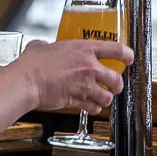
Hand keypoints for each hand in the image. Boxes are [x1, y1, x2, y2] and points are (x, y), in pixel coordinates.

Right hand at [13, 37, 132, 112]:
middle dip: (118, 85)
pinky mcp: (78, 101)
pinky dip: (94, 109)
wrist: (27, 82)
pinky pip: (93, 108)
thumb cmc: (32, 64)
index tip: (130, 58)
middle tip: (114, 86)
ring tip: (102, 98)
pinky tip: (90, 107)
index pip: (116, 49)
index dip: (127, 54)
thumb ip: (47, 46)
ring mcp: (85, 85)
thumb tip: (42, 46)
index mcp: (85, 50)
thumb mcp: (41, 46)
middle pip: (117, 79)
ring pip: (108, 96)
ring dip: (106, 99)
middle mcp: (89, 67)